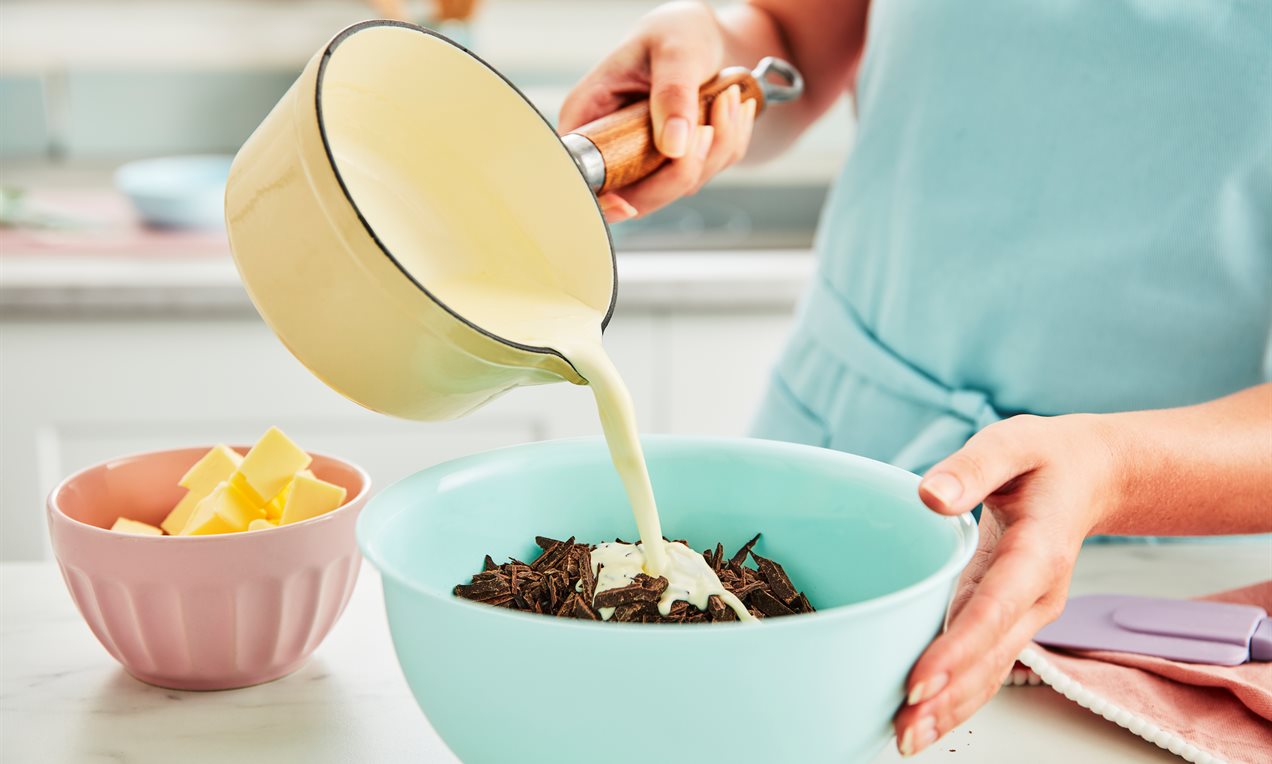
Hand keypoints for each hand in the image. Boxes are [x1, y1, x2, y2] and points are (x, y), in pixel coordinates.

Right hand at [557, 1, 758, 221]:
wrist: (707, 37)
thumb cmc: (678, 32)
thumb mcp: (675, 49)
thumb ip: (673, 94)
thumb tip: (673, 146)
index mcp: (590, 116)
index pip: (581, 176)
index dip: (598, 200)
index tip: (625, 203)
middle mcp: (614, 146)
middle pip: (635, 197)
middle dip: (680, 170)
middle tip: (707, 125)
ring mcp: (646, 160)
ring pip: (679, 186)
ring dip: (715, 147)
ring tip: (728, 96)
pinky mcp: (678, 163)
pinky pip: (708, 172)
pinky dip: (728, 142)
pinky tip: (731, 106)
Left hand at [893, 414, 1121, 755]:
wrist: (1091, 475)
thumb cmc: (1045, 459)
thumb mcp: (1012, 443)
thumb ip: (972, 467)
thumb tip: (930, 495)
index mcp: (1038, 552)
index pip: (995, 608)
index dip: (959, 648)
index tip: (921, 680)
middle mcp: (1036, 594)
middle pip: (991, 655)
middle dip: (949, 696)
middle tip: (904, 728)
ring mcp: (1026, 612)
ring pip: (990, 670)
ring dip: (951, 707)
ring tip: (906, 737)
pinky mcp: (1010, 617)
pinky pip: (986, 662)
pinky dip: (958, 693)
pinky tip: (925, 715)